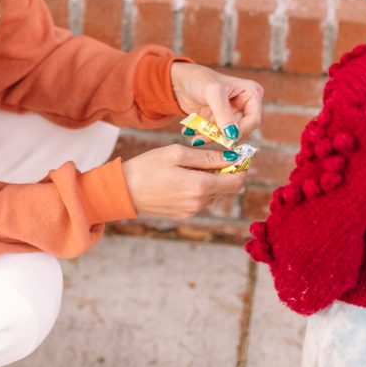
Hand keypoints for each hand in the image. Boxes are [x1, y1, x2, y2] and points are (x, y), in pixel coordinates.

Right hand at [122, 144, 245, 218]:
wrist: (124, 190)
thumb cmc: (148, 167)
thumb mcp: (177, 153)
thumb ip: (208, 157)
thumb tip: (232, 158)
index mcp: (200, 187)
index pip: (236, 181)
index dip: (241, 167)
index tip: (239, 153)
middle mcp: (199, 203)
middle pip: (227, 188)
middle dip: (227, 171)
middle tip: (214, 154)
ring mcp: (191, 211)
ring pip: (215, 193)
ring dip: (213, 179)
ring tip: (195, 163)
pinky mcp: (183, 213)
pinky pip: (202, 199)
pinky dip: (201, 186)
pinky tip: (186, 175)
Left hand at [170, 62, 262, 141]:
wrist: (180, 81)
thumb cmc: (199, 79)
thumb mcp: (212, 93)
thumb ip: (223, 114)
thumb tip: (233, 136)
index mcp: (252, 94)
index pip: (254, 120)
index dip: (241, 131)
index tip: (225, 137)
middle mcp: (246, 106)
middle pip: (242, 130)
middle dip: (223, 136)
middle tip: (204, 138)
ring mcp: (233, 115)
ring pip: (228, 136)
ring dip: (212, 138)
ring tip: (195, 137)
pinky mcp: (221, 123)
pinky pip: (217, 136)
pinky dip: (205, 136)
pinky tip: (191, 132)